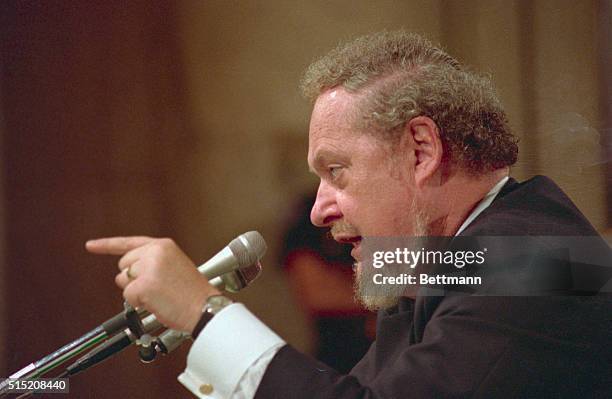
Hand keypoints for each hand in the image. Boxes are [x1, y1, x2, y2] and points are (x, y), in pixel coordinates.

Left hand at [86, 236, 220, 332]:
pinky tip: (157, 302)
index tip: (91, 245)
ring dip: (136, 292)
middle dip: (133, 279)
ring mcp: (148, 268)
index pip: (129, 243)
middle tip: (156, 287)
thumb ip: (152, 262)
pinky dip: (139, 304)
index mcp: (163, 245)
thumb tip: (127, 273)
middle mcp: (154, 253)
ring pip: (123, 281)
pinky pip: (128, 297)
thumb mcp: (175, 266)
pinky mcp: (143, 286)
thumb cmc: (194, 293)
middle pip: (123, 265)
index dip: (107, 245)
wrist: (204, 307)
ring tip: (160, 294)